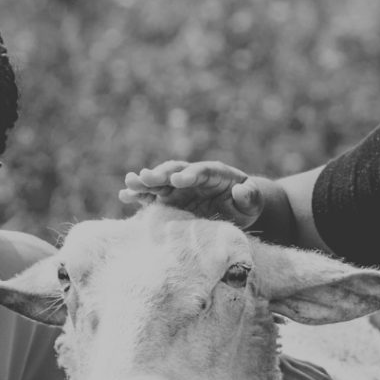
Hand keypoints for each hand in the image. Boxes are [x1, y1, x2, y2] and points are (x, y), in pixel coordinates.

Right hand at [119, 159, 263, 227]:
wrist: (236, 208)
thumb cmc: (247, 203)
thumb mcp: (254, 201)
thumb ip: (250, 196)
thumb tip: (241, 191)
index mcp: (215, 173)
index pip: (202, 171)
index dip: (190, 175)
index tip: (178, 181)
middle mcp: (194, 176)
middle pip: (175, 172)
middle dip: (160, 175)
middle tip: (144, 177)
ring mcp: (180, 188)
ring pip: (160, 182)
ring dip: (144, 182)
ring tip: (128, 183)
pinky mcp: (172, 199)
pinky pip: (154, 196)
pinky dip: (141, 196)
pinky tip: (125, 196)